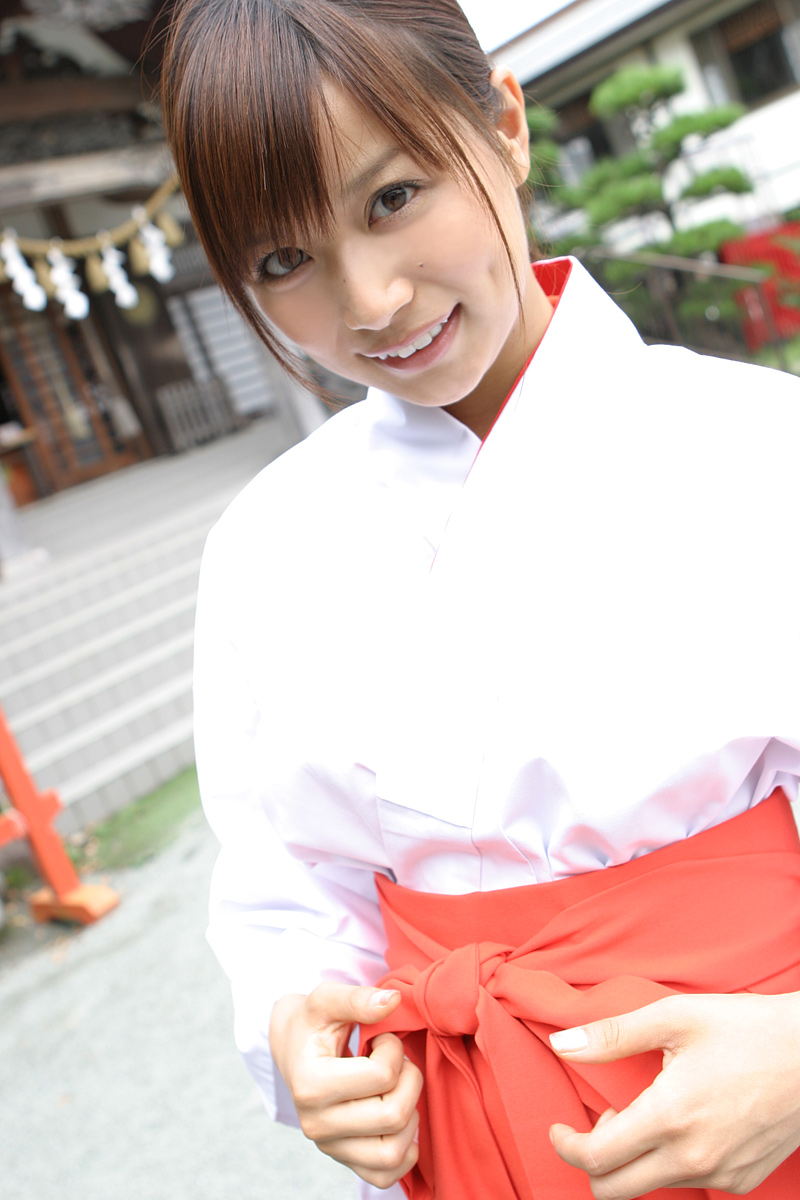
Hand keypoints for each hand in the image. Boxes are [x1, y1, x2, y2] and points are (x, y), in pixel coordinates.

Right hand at [270, 983, 422, 1189]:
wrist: (292, 1048)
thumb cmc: (311, 1023)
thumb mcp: (326, 999)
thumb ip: (358, 998)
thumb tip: (393, 1002)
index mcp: (310, 1085)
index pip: (382, 1076)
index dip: (394, 1049)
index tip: (380, 1038)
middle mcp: (317, 1124)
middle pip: (394, 1115)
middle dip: (409, 1079)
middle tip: (395, 1062)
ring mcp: (330, 1147)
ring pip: (395, 1152)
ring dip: (411, 1114)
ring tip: (394, 1089)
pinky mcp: (344, 1160)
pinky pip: (386, 1175)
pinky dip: (405, 1151)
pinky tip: (399, 1119)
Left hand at [549, 992, 799, 1197]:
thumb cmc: (745, 1027)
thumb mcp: (674, 1017)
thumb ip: (612, 1036)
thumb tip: (561, 1043)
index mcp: (671, 1117)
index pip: (597, 1158)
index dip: (566, 1145)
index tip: (558, 1128)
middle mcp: (695, 1158)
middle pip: (615, 1190)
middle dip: (593, 1161)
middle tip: (600, 1120)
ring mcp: (721, 1174)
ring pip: (651, 1187)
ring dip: (632, 1158)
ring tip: (646, 1111)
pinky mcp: (741, 1180)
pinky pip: (688, 1184)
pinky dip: (668, 1162)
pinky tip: (679, 1123)